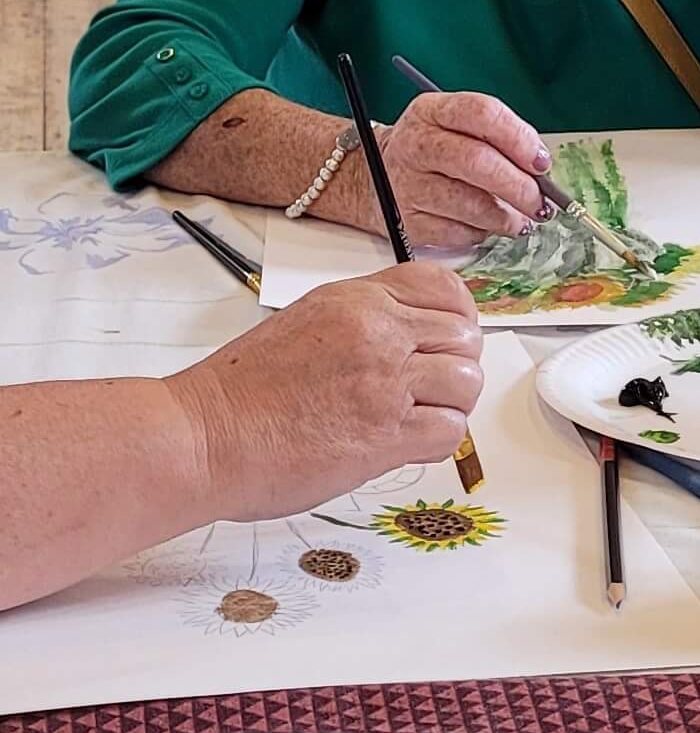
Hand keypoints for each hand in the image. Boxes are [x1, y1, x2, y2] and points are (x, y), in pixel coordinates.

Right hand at [169, 262, 482, 522]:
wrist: (200, 439)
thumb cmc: (239, 394)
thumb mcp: (306, 324)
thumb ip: (362, 323)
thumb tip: (410, 338)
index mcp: (357, 300)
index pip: (443, 286)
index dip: (458, 315)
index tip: (448, 340)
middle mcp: (378, 331)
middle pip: (463, 336)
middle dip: (455, 366)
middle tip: (430, 390)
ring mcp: (385, 381)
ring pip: (466, 382)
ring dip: (450, 405)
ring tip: (416, 420)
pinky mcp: (385, 433)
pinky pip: (450, 430)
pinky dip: (437, 442)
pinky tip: (407, 446)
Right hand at [340, 90, 550, 246]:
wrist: (375, 175)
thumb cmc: (435, 149)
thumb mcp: (457, 126)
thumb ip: (499, 139)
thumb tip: (539, 170)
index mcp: (433, 111)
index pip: (483, 114)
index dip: (520, 139)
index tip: (541, 163)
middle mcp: (415, 144)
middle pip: (478, 162)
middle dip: (519, 187)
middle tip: (540, 203)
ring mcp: (406, 184)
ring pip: (470, 204)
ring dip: (506, 218)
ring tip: (522, 220)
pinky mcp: (404, 221)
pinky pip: (456, 233)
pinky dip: (481, 233)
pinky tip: (486, 226)